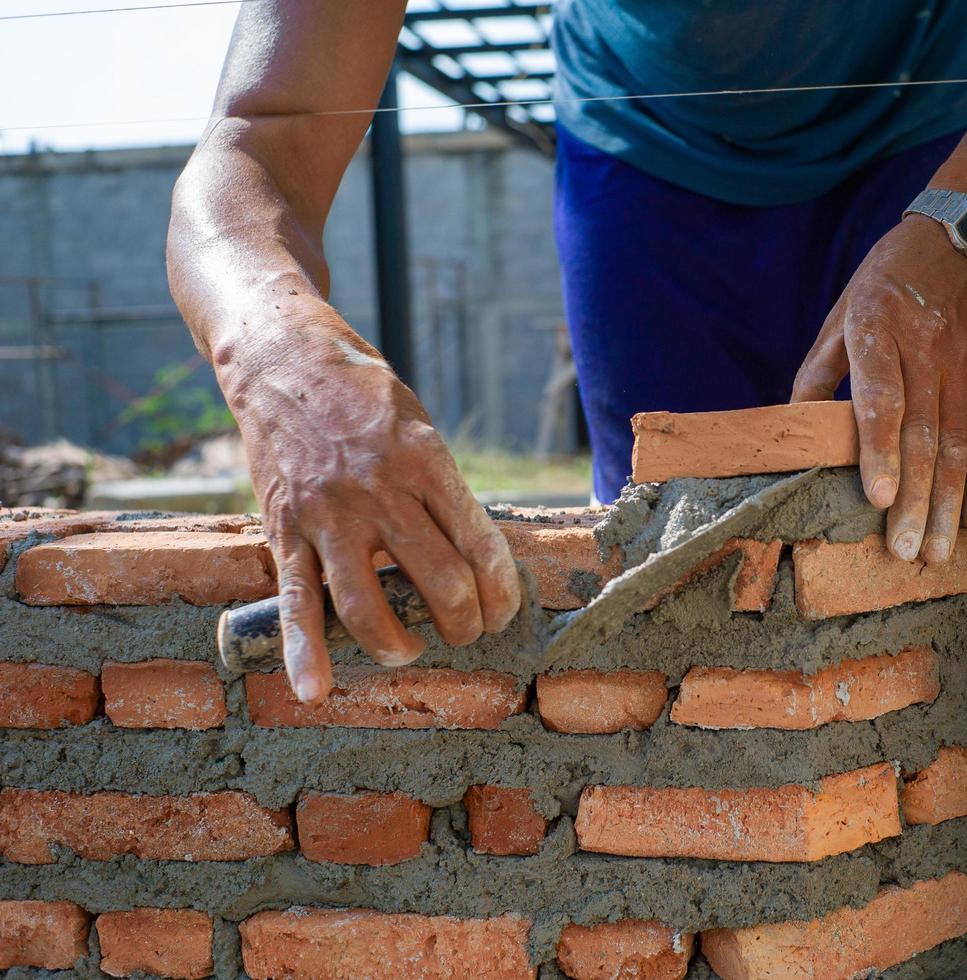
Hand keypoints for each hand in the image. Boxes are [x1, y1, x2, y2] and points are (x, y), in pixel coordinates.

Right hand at [219, 311, 521, 703]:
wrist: (282, 357)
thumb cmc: (362, 393)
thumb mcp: (420, 424)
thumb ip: (440, 485)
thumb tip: (471, 547)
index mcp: (426, 462)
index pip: (480, 544)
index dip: (501, 591)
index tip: (505, 610)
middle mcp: (381, 492)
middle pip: (440, 581)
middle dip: (465, 621)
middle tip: (469, 631)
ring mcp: (330, 515)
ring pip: (368, 603)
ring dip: (398, 642)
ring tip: (412, 650)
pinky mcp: (286, 530)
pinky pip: (296, 600)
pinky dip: (303, 651)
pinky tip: (313, 689)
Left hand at [792, 215, 966, 562]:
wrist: (963, 239)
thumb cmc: (888, 279)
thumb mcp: (843, 310)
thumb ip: (819, 371)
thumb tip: (792, 428)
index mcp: (879, 331)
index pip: (882, 399)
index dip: (880, 451)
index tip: (877, 498)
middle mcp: (926, 353)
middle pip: (922, 435)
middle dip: (915, 500)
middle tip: (905, 552)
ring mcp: (962, 369)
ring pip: (957, 445)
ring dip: (948, 504)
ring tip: (938, 552)